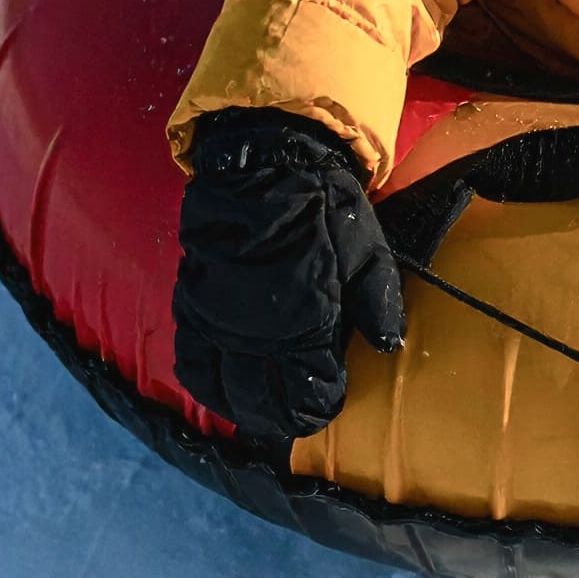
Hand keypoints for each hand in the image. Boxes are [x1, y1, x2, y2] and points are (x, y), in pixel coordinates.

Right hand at [171, 109, 405, 442]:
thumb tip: (387, 346)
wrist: (264, 159)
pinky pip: (191, 361)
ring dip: (243, 407)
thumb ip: (378, 301)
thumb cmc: (323, 204)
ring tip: (260, 407)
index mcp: (307, 320)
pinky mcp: (192, 304)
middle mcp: (257, 332)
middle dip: (283, 417)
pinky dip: (206, 382)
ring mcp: (220, 321)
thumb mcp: (367, 248)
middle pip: (264, 404)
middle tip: (295, 414)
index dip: (320, 405)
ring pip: (224, 392)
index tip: (327, 401)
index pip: (310, 392)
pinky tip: (222, 382)